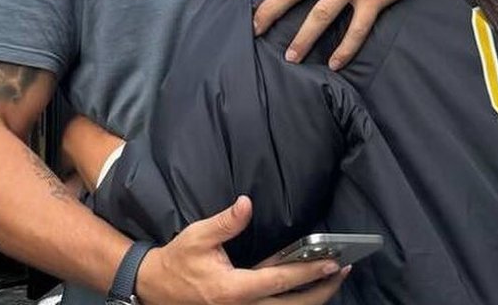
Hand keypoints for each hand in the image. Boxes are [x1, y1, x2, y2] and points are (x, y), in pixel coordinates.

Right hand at [136, 196, 348, 303]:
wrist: (155, 287)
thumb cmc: (178, 261)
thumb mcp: (198, 236)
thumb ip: (226, 222)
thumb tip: (246, 204)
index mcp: (233, 289)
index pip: (280, 281)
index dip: (308, 272)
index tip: (332, 263)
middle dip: (321, 291)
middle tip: (342, 271)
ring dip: (312, 298)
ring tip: (332, 279)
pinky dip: (295, 300)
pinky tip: (307, 288)